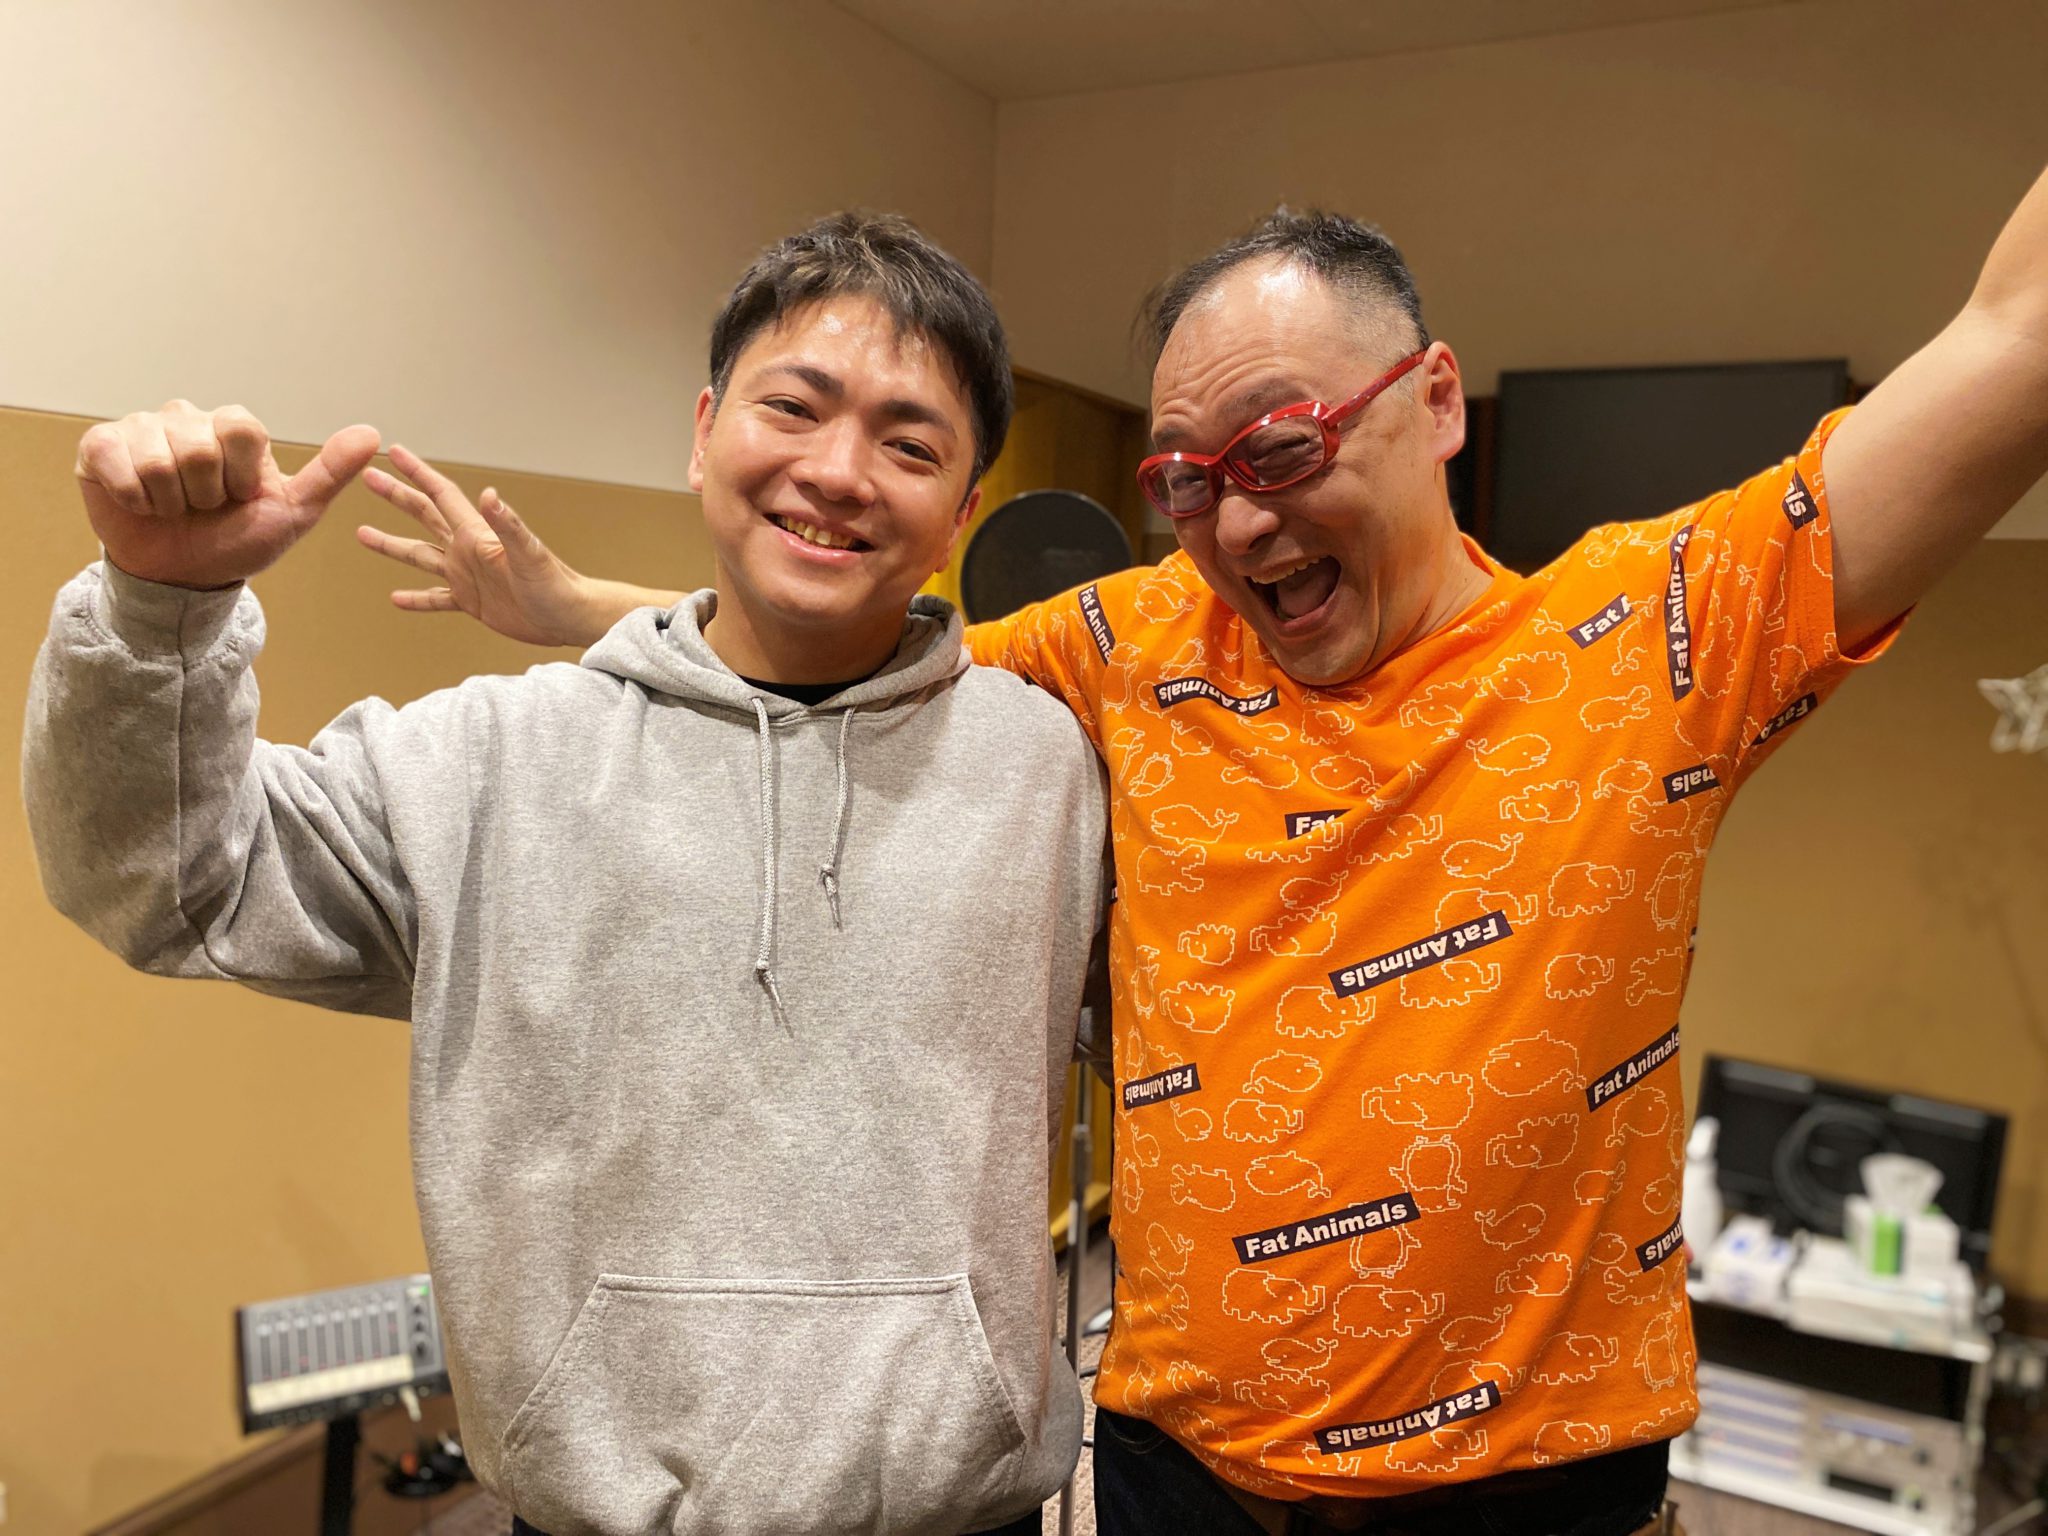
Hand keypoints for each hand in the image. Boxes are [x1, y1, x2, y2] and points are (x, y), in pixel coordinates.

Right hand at [75, 402, 378, 588]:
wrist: (184, 577)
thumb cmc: (238, 540)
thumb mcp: (293, 513)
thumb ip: (330, 474)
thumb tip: (372, 434)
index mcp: (234, 427)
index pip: (242, 429)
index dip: (241, 476)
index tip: (240, 497)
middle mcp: (187, 417)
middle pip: (199, 447)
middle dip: (205, 495)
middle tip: (202, 507)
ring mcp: (141, 427)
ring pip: (158, 460)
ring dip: (170, 502)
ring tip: (173, 509)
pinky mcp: (99, 445)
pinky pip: (115, 462)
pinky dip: (133, 498)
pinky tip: (141, 505)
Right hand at [356, 445, 598, 646]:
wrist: (567, 617)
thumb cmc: (555, 584)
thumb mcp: (528, 553)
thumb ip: (508, 524)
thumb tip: (489, 495)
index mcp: (476, 534)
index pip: (440, 494)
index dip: (417, 472)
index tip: (393, 451)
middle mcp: (467, 550)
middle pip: (424, 515)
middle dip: (397, 495)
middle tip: (368, 478)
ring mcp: (467, 575)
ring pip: (420, 556)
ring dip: (392, 545)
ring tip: (363, 534)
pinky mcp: (472, 602)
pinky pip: (436, 598)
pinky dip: (416, 598)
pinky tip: (396, 598)